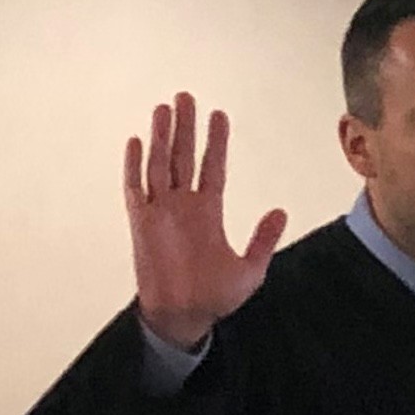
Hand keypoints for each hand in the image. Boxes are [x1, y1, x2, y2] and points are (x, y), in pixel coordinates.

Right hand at [126, 94, 286, 351]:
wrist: (183, 318)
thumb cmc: (215, 298)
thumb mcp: (250, 270)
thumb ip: (262, 239)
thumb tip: (280, 211)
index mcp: (209, 212)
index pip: (212, 166)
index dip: (216, 141)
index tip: (219, 114)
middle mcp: (183, 206)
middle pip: (182, 156)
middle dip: (185, 126)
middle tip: (186, 96)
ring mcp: (161, 212)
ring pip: (159, 164)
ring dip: (160, 136)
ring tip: (164, 108)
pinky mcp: (141, 224)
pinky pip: (135, 189)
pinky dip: (134, 166)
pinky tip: (136, 142)